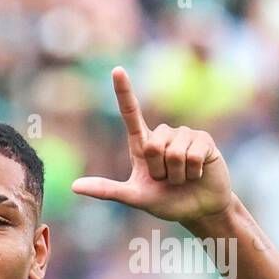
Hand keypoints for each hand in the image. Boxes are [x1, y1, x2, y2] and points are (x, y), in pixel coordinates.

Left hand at [71, 67, 232, 224]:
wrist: (199, 209)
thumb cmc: (166, 202)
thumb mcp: (134, 197)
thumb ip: (106, 191)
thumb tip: (74, 186)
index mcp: (142, 144)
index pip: (131, 113)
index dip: (124, 92)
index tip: (117, 70)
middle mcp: (162, 135)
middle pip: (152, 145)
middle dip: (159, 171)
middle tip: (166, 180)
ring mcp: (184, 135)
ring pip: (173, 153)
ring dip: (176, 174)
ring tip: (181, 178)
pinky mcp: (204, 140)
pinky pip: (192, 156)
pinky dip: (192, 173)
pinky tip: (197, 174)